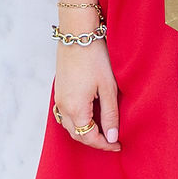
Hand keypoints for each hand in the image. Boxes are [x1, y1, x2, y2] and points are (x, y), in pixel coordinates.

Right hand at [53, 35, 120, 151]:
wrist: (77, 33)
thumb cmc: (94, 57)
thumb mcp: (108, 88)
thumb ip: (110, 115)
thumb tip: (112, 137)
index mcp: (76, 109)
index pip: (89, 137)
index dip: (104, 144)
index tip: (118, 145)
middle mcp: (63, 107)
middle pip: (77, 134)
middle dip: (94, 141)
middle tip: (112, 140)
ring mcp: (59, 98)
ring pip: (70, 125)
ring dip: (84, 131)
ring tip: (102, 129)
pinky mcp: (59, 89)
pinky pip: (65, 114)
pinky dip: (77, 121)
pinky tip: (89, 115)